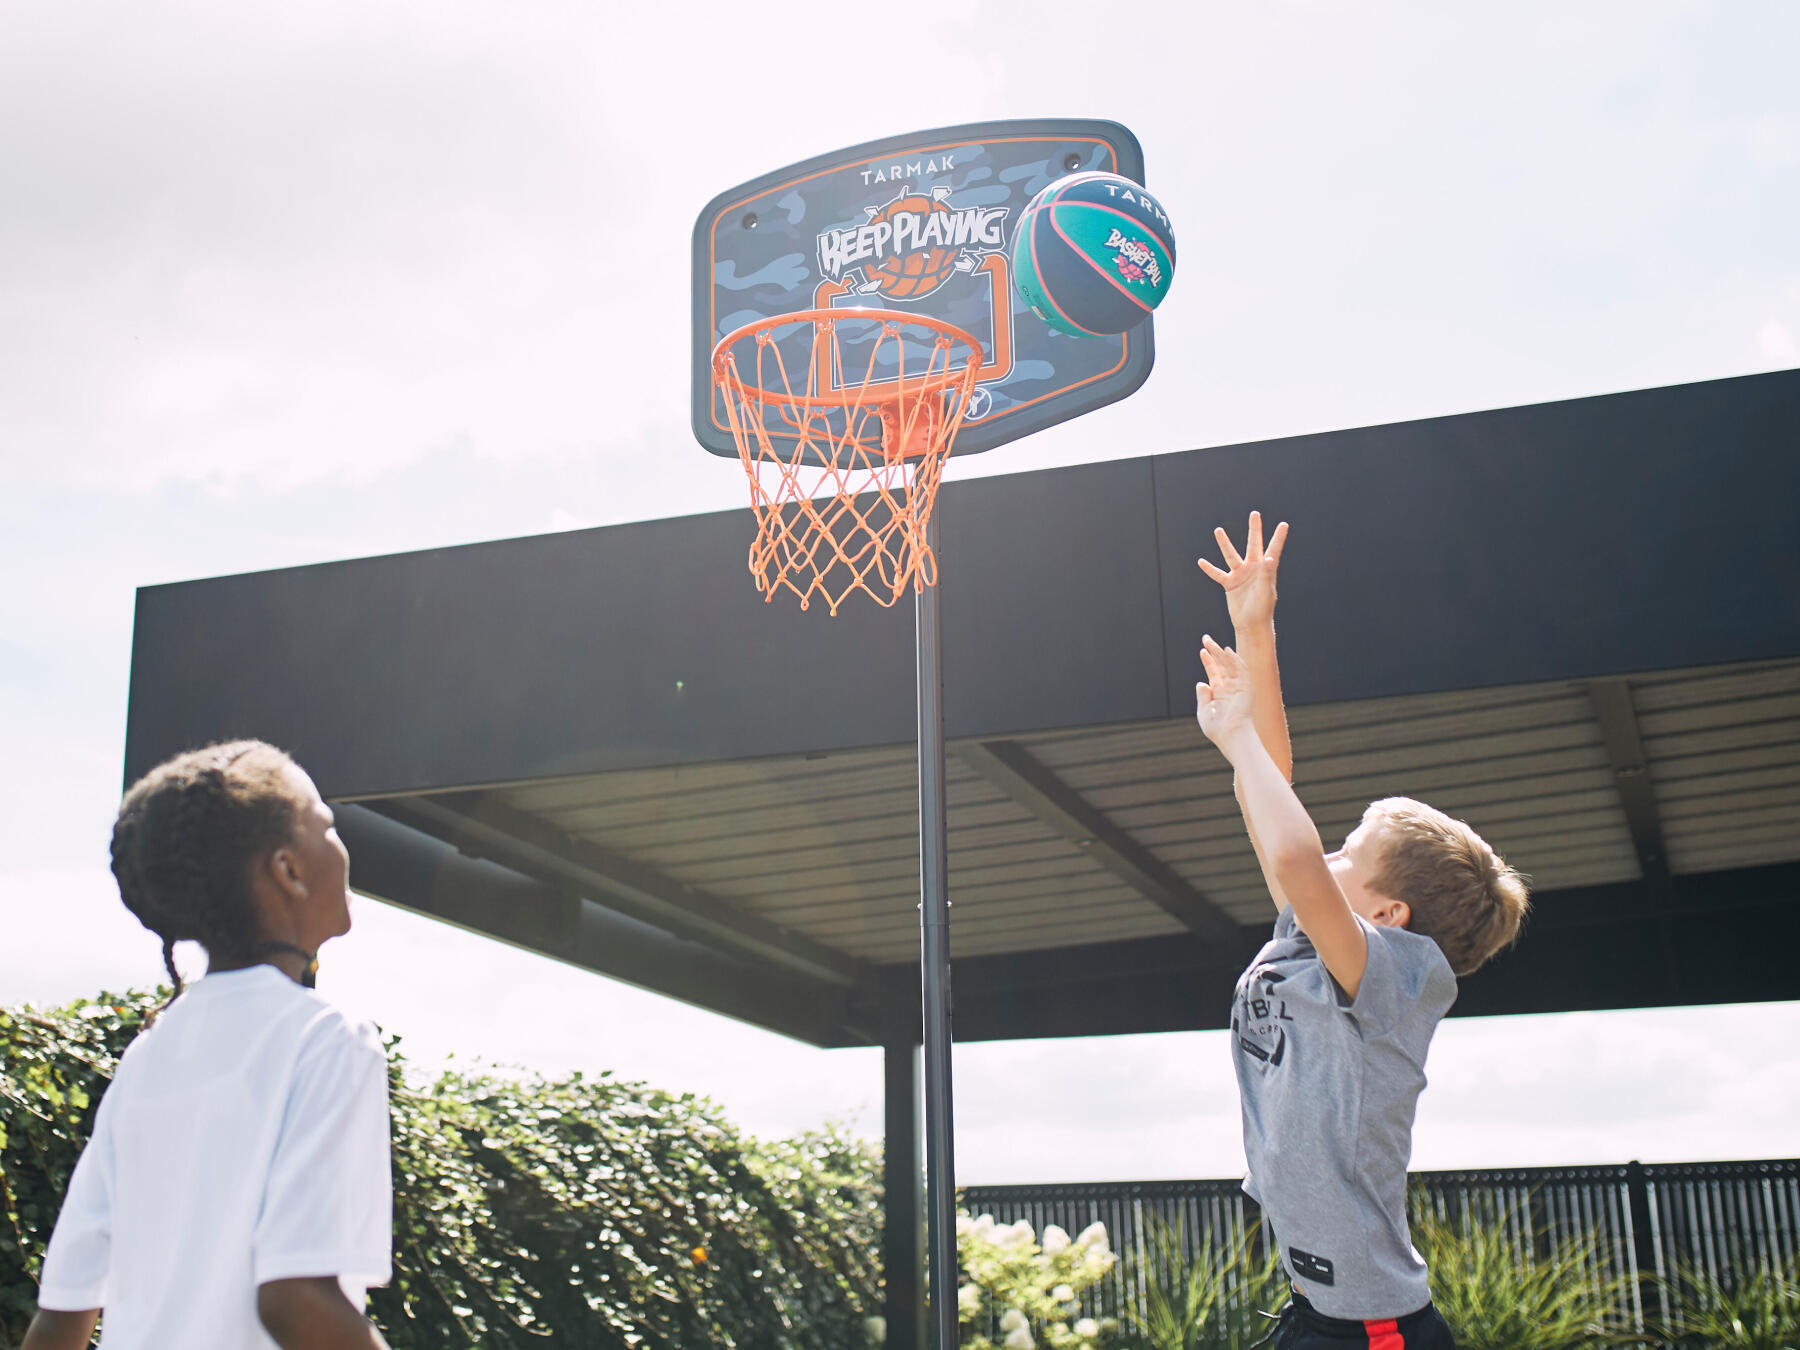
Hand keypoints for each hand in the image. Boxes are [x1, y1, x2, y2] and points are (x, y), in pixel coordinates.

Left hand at [1195, 635, 1256, 752]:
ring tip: (1209, 642)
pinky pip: (1241, 670)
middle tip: (1205, 638)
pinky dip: (1235, 660)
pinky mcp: (1246, 688)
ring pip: (1229, 665)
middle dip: (1213, 652)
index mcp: (1220, 695)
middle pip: (1221, 666)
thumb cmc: (1217, 729)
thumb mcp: (1204, 712)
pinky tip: (1226, 650)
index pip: (1214, 673)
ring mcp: (1238, 688)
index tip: (1202, 651)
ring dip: (1220, 653)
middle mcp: (1229, 689)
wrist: (1232, 736)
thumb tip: (1201, 683)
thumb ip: (1202, 697)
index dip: (1208, 661)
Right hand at [1198, 511, 1287, 630]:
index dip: (1279, 537)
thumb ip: (1267, 574)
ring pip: (1231, 555)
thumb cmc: (1262, 609)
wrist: (1251, 624)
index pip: (1273, 549)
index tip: (1284, 525)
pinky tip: (1201, 562)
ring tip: (1218, 530)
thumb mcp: (1266, 591)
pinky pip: (1217, 574)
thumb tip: (1270, 558)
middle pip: (1253, 544)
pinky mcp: (1230, 584)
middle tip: (1254, 514)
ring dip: (1224, 543)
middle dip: (1254, 529)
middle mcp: (1253, 568)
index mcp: (1266, 569)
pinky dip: (1209, 569)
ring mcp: (1240, 575)